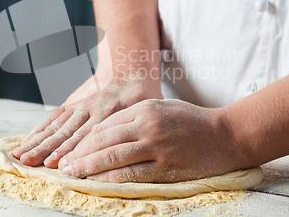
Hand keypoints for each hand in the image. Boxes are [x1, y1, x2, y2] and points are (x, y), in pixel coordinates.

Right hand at [13, 73, 162, 167]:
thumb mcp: (148, 107)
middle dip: (46, 149)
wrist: (128, 69)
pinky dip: (39, 130)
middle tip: (30, 162)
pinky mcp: (72, 103)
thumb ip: (138, 125)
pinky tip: (27, 141)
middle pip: (66, 132)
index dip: (70, 149)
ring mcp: (79, 106)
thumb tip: (139, 149)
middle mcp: (90, 109)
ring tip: (21, 155)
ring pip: (56, 126)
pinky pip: (53, 118)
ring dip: (38, 141)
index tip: (56, 163)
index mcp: (109, 111)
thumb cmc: (142, 94)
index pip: (87, 134)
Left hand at [57, 99, 244, 182]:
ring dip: (88, 167)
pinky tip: (97, 182)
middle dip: (79, 154)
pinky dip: (110, 179)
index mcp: (145, 108)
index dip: (85, 139)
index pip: (105, 125)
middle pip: (103, 140)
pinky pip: (131, 174)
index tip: (71, 150)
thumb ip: (136, 115)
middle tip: (63, 165)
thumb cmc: (192, 120)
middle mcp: (147, 125)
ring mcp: (156, 146)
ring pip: (112, 157)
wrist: (226, 134)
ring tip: (72, 174)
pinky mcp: (165, 167)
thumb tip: (106, 131)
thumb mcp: (162, 107)